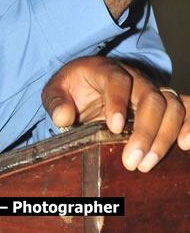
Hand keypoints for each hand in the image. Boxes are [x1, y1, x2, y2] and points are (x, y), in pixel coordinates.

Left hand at [42, 56, 189, 171]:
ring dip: (164, 136)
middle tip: (133, 161)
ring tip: (147, 163)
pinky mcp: (163, 104)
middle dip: (145, 131)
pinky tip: (184, 145)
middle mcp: (134, 78)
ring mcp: (151, 90)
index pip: (117, 80)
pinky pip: (186, 108)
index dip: (118, 102)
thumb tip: (63, 116)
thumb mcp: (56, 89)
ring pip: (171, 105)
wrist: (88, 81)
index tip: (114, 127)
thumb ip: (56, 100)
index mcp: (106, 70)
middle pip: (150, 97)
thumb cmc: (74, 86)